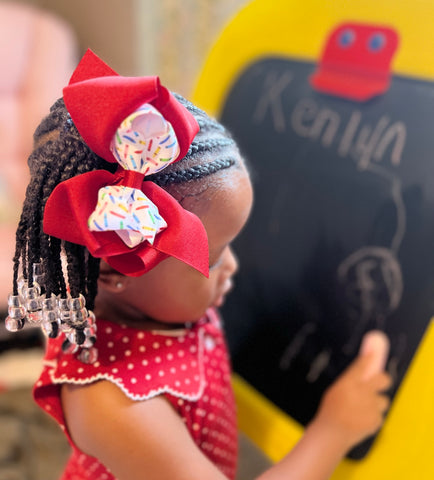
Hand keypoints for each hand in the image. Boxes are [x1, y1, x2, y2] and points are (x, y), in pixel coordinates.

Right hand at [312, 331, 391, 449]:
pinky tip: (361, 420)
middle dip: (383, 379)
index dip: (370, 357)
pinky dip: (372, 416)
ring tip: (364, 408)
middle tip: (378, 382)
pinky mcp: (377, 420)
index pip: (363, 365)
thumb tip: (363, 372)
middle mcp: (363, 392)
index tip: (373, 352)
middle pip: (384, 379)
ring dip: (376, 402)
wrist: (333, 433)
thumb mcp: (336, 390)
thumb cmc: (330, 410)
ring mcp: (371, 407)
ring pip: (383, 399)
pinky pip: (379, 414)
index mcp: (349, 382)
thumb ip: (350, 381)